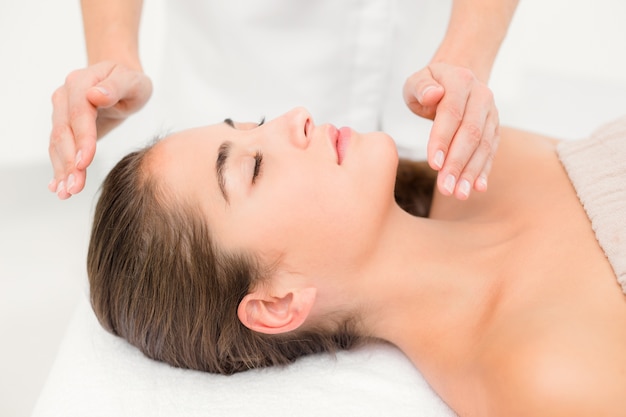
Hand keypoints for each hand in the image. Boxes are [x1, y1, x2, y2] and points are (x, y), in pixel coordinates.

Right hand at [48, 61, 151, 198]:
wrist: (120, 80)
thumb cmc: (130, 82)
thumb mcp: (132, 81)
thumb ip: (116, 87)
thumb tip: (95, 94)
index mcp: (81, 83)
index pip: (79, 114)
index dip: (82, 139)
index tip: (84, 163)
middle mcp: (65, 97)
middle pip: (64, 132)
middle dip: (68, 162)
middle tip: (75, 188)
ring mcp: (61, 112)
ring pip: (57, 144)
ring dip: (61, 170)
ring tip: (66, 193)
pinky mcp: (64, 126)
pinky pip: (58, 148)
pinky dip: (59, 168)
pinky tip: (59, 186)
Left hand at [403, 62, 498, 199]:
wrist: (456, 78)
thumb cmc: (429, 86)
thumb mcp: (416, 81)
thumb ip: (421, 87)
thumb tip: (432, 94)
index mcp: (460, 81)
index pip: (452, 113)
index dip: (443, 139)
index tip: (433, 164)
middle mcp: (481, 96)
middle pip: (470, 133)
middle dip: (457, 163)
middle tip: (445, 188)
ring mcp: (491, 113)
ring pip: (483, 146)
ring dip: (471, 172)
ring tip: (459, 194)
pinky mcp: (494, 129)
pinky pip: (491, 152)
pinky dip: (483, 171)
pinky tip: (477, 188)